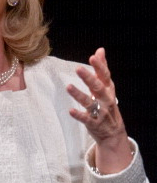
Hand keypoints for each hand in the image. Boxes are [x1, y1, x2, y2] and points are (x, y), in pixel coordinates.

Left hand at [66, 48, 130, 173]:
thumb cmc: (107, 104)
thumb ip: (101, 69)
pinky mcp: (94, 123)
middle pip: (98, 87)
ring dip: (79, 95)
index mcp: (108, 89)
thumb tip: (100, 50)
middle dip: (89, 78)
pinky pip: (86, 119)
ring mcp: (100, 112)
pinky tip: (70, 110)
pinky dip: (79, 115)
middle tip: (78, 68)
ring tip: (68, 87)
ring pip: (90, 103)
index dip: (100, 66)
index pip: (105, 76)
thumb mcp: (106, 87)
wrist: (113, 132)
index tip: (93, 57)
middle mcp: (106, 100)